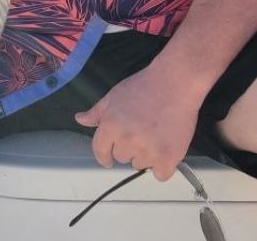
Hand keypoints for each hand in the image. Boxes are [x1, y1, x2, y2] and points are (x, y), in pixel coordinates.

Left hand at [74, 65, 199, 180]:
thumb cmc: (145, 85)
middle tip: (142, 130)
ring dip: (146, 155)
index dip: (104, 155)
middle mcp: (127, 140)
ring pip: (140, 165)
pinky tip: (166, 148)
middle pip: (122, 158)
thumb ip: (97, 112)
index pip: (100, 151)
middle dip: (129, 147)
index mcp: (111, 125)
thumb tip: (80, 119)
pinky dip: (163, 166)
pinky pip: (160, 175)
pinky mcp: (167, 157)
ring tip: (156, 133)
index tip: (108, 160)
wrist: (176, 81)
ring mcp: (148, 150)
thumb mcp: (115, 95)